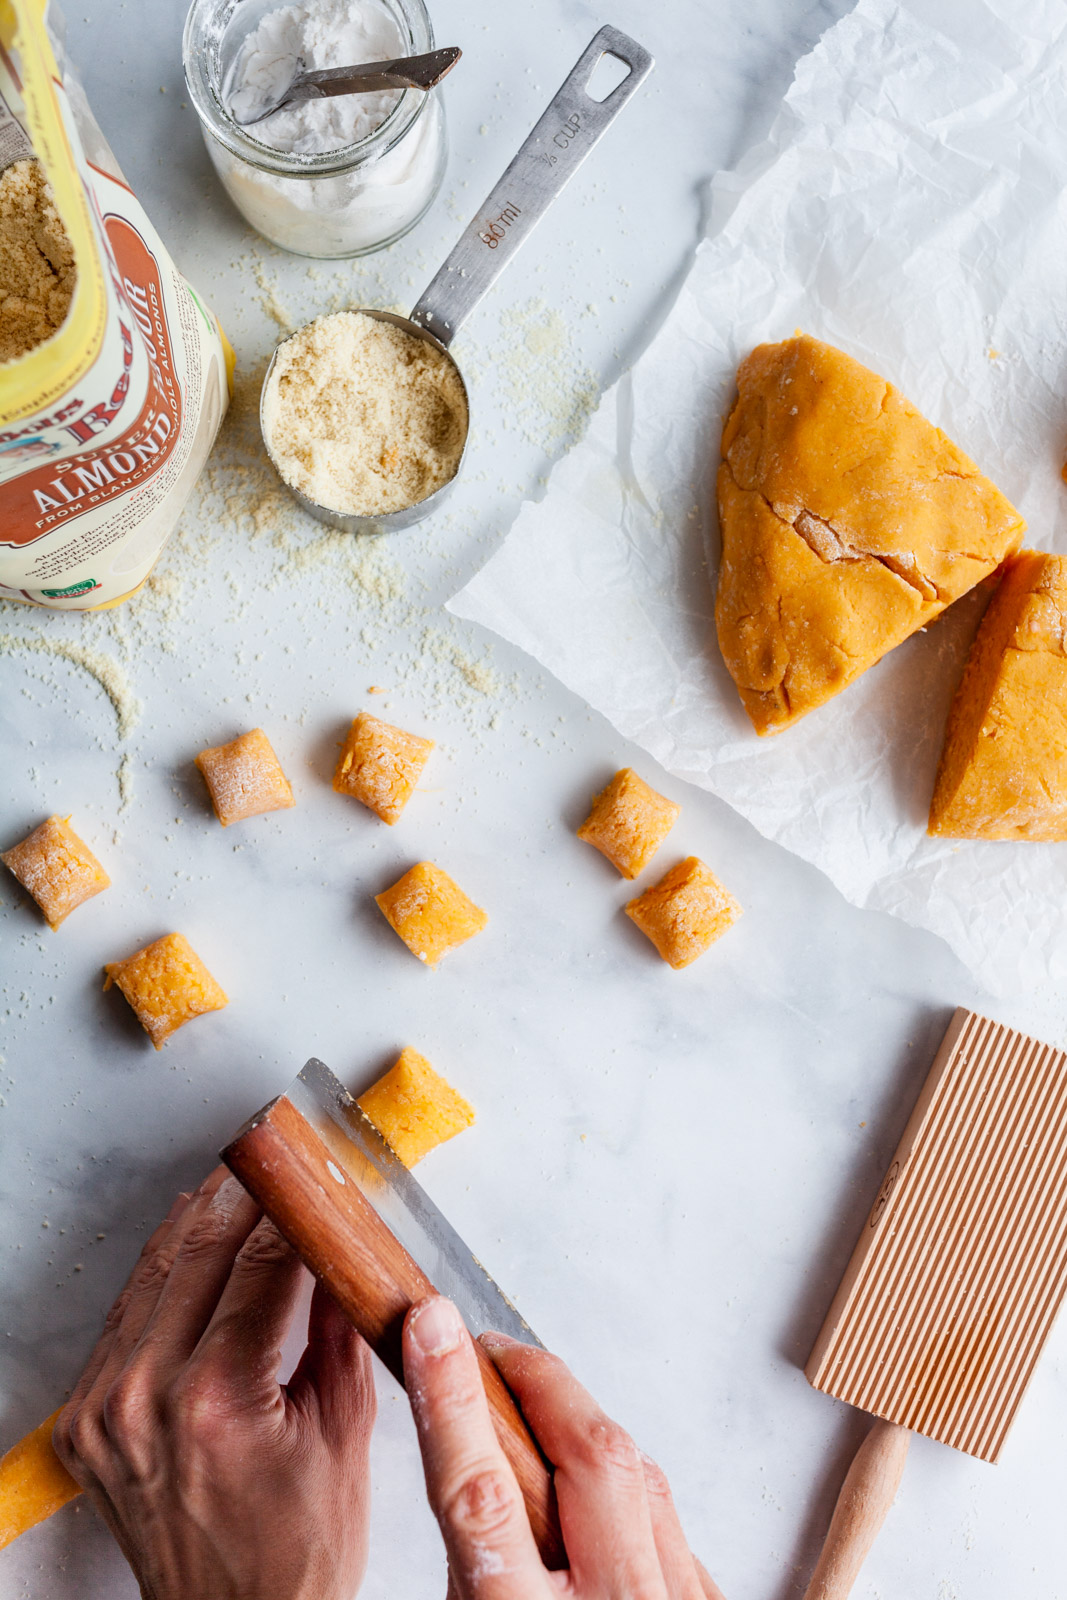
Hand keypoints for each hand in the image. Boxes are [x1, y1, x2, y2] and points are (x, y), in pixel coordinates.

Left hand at [53, 1168, 375, 1599]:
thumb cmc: (298, 1553)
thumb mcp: (345, 1433)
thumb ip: (340, 1331)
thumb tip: (345, 1253)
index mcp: (219, 1400)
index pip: (262, 1264)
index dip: (292, 1207)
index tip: (312, 1172)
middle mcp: (147, 1399)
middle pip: (200, 1252)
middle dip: (243, 1193)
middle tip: (272, 1152)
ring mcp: (104, 1412)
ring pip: (152, 1275)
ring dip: (195, 1219)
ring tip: (232, 1178)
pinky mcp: (84, 1423)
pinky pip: (122, 1321)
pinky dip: (157, 1274)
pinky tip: (186, 1240)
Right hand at [402, 1295, 724, 1598]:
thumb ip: (468, 1559)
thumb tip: (458, 1445)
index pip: (481, 1496)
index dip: (453, 1399)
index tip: (430, 1326)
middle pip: (592, 1458)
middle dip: (539, 1382)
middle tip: (488, 1352)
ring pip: (643, 1478)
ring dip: (587, 1429)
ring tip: (538, 1406)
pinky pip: (673, 1522)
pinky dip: (633, 1487)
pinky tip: (597, 1477)